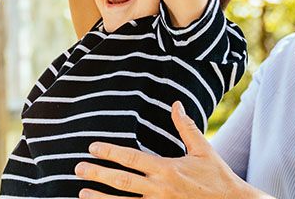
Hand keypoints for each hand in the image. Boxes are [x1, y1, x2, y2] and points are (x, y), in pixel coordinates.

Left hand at [74, 102, 269, 198]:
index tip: (92, 147)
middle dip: (97, 174)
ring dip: (101, 198)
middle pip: (121, 181)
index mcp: (167, 169)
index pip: (132, 159)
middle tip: (77, 168)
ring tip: (82, 193)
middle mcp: (160, 189)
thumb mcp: (204, 149)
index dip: (110, 152)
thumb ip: (186, 128)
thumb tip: (176, 104)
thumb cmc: (217, 177)